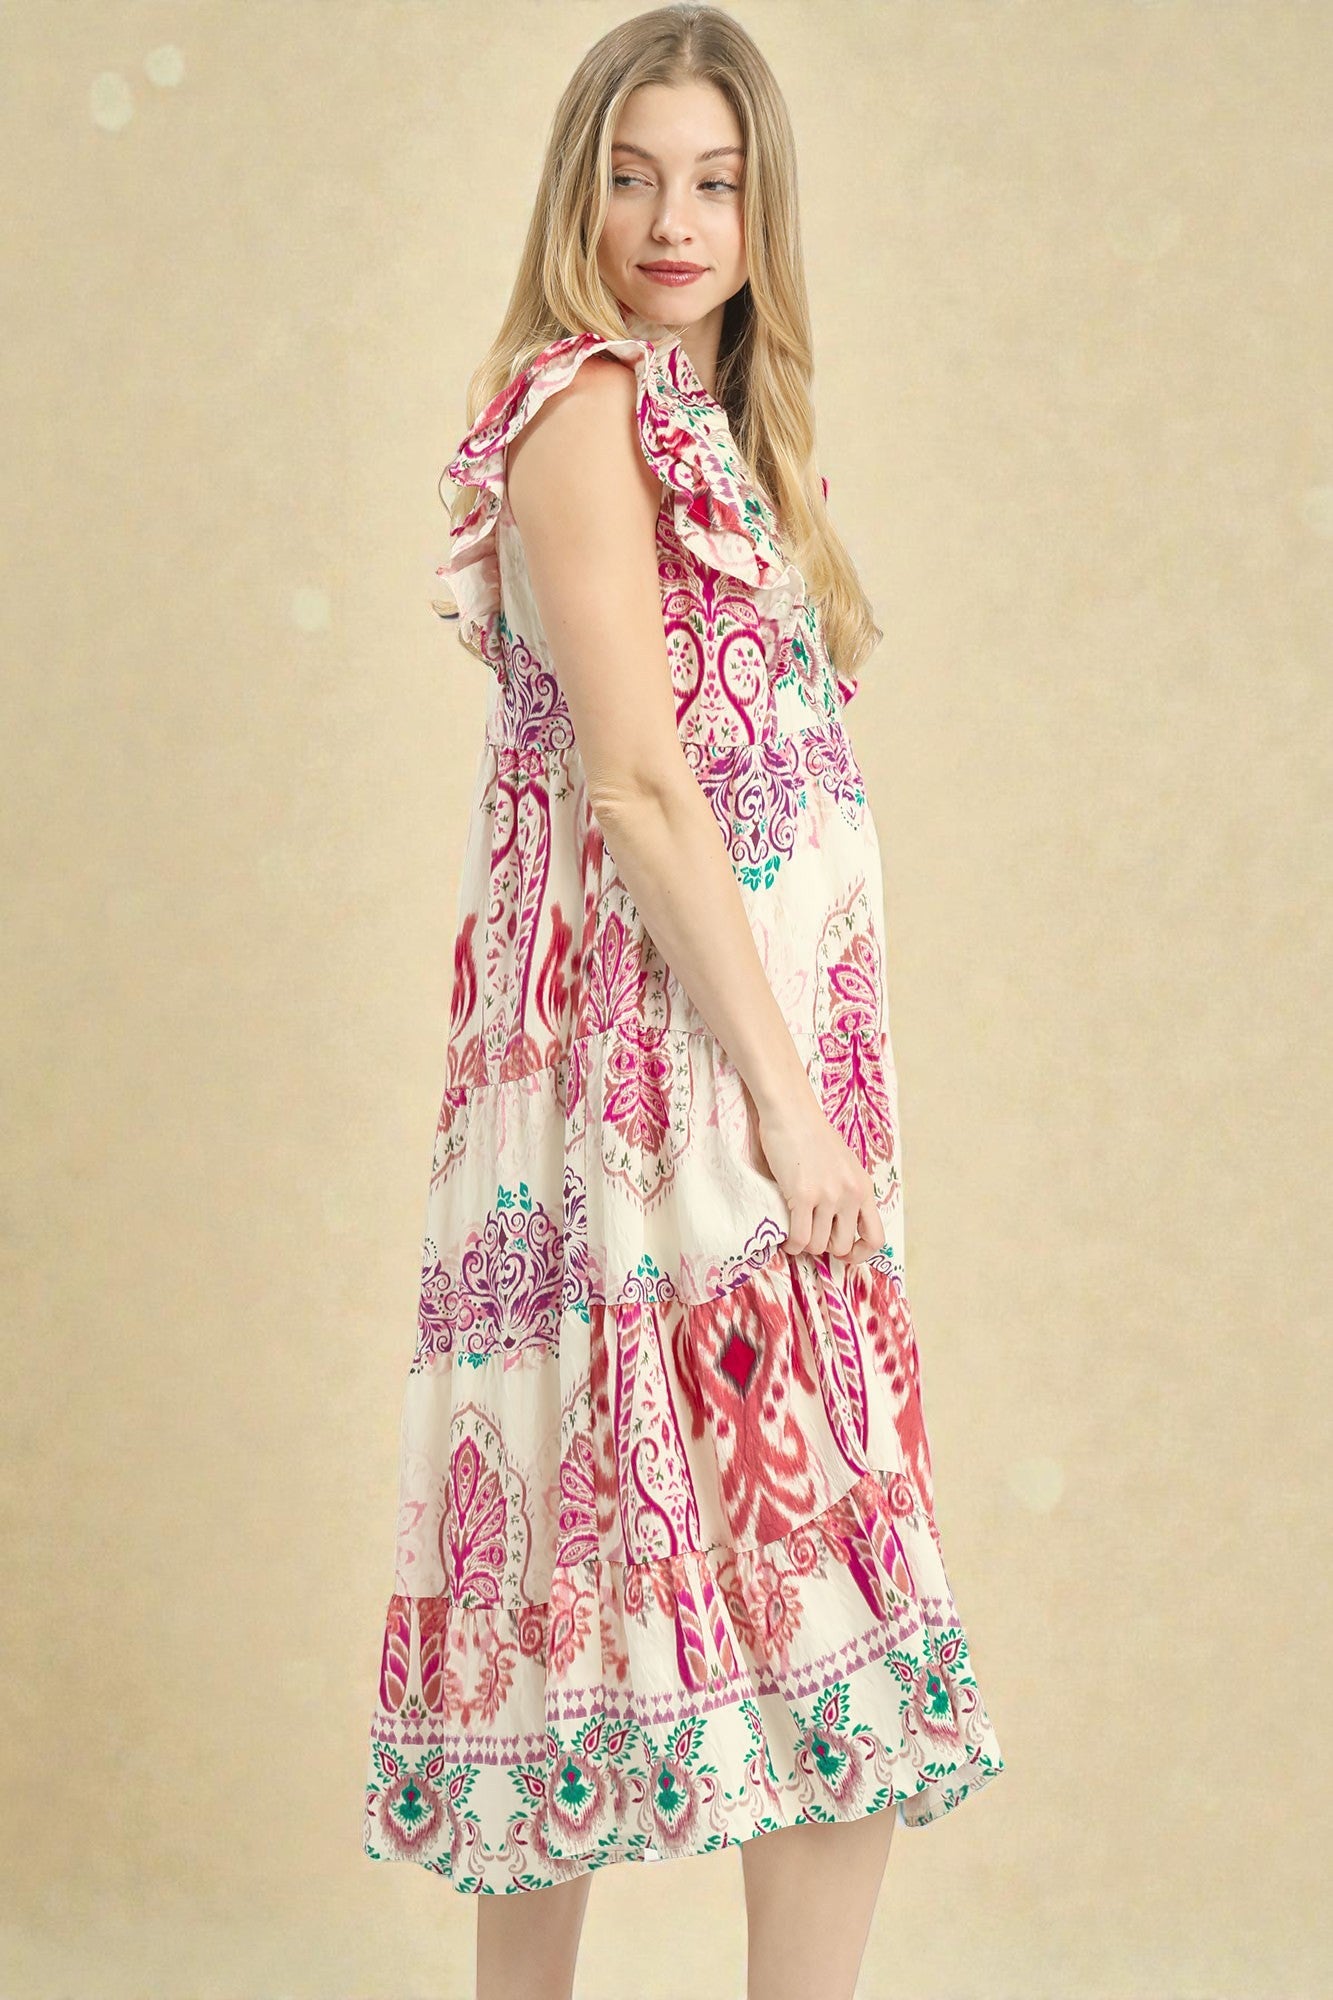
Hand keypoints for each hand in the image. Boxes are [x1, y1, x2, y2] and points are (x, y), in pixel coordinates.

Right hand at [755, 1087, 885, 1265]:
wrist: (791, 1112)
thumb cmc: (812, 1135)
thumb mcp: (843, 1164)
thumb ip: (847, 1191)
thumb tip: (840, 1223)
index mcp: (863, 1188)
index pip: (876, 1237)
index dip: (859, 1253)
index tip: (843, 1254)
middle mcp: (850, 1194)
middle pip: (841, 1246)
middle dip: (824, 1247)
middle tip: (810, 1236)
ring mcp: (828, 1195)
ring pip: (818, 1245)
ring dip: (804, 1245)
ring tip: (795, 1232)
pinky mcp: (803, 1194)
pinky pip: (800, 1238)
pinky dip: (791, 1244)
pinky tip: (785, 1235)